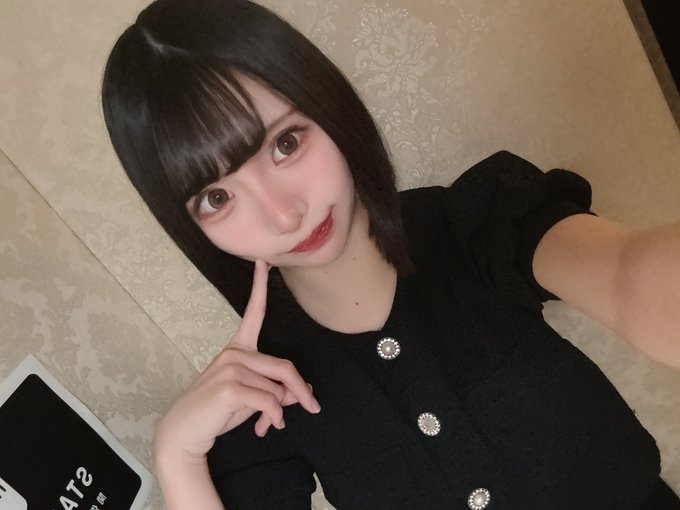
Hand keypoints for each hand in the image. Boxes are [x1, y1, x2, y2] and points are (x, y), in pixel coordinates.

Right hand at [154, 259, 320, 462]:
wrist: (184, 433)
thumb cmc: (216, 412)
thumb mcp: (250, 398)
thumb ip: (274, 390)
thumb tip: (303, 392)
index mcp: (238, 349)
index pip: (253, 313)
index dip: (259, 287)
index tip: (264, 262)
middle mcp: (235, 353)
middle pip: (284, 367)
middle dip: (302, 391)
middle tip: (313, 408)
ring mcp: (231, 368)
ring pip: (276, 390)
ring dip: (278, 412)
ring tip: (267, 425)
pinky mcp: (230, 387)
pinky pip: (269, 402)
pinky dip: (273, 418)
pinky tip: (263, 428)